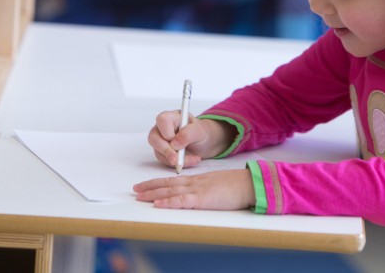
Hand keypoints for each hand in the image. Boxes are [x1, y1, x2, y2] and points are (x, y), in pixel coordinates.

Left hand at [134, 168, 254, 209]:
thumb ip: (206, 189)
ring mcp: (197, 189)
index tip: (146, 185)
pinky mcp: (202, 198)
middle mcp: (194, 182)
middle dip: (150, 187)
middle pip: (167, 184)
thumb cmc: (236, 186)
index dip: (158, 182)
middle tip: (135, 189)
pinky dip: (168, 201)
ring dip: (153, 193)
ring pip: (170, 190)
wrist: (248, 183)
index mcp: (198, 180)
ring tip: (139, 196)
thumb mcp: (217, 186)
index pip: (173, 180)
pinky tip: (158, 203)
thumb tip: (199, 196)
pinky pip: (181, 200)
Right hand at [148, 112, 234, 169]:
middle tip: (176, 160)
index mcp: (172, 117)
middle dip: (166, 151)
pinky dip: (177, 163)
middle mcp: (163, 128)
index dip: (167, 132)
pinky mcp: (162, 153)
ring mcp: (161, 141)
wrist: (204, 143)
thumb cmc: (200, 132)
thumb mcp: (199, 130)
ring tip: (192, 159)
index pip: (162, 120)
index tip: (176, 142)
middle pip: (153, 137)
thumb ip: (188, 134)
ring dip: (174, 160)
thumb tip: (174, 144)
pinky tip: (190, 160)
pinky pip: (165, 160)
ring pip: (158, 152)